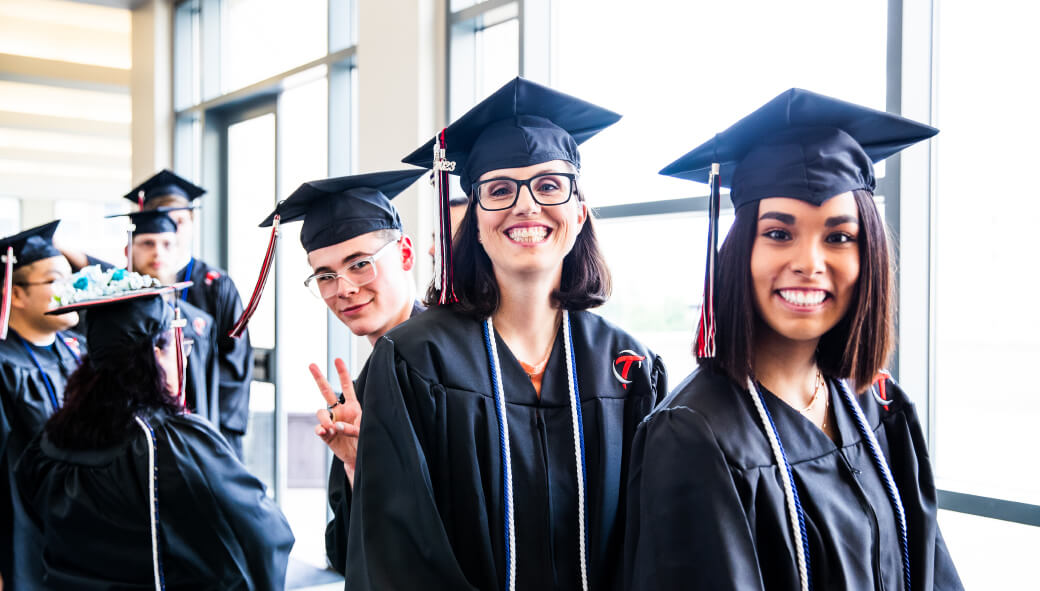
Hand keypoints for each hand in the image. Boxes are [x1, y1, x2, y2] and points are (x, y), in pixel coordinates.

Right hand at [311, 358, 360, 486]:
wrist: (359, 457)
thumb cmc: (365, 440)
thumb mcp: (364, 431)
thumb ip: (352, 428)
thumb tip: (335, 426)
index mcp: (352, 407)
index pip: (347, 387)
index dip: (342, 373)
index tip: (337, 359)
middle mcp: (340, 412)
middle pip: (327, 392)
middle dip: (319, 378)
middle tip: (311, 365)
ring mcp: (332, 422)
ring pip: (321, 412)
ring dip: (324, 419)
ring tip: (331, 428)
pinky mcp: (326, 434)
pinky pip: (319, 428)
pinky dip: (320, 429)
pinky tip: (324, 432)